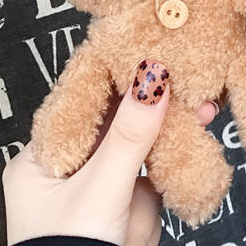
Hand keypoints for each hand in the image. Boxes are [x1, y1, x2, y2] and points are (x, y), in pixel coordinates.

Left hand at [4, 62, 218, 245]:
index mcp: (44, 158)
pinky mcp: (135, 195)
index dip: (114, 77)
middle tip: (180, 67)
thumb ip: (129, 136)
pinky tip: (201, 121)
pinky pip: (159, 158)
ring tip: (200, 95)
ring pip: (141, 136)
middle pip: (115, 116)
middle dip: (150, 95)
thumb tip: (153, 80)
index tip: (144, 50)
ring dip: (170, 116)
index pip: (82, 103)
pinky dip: (180, 141)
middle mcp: (74, 164)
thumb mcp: (98, 190)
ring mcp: (106, 179)